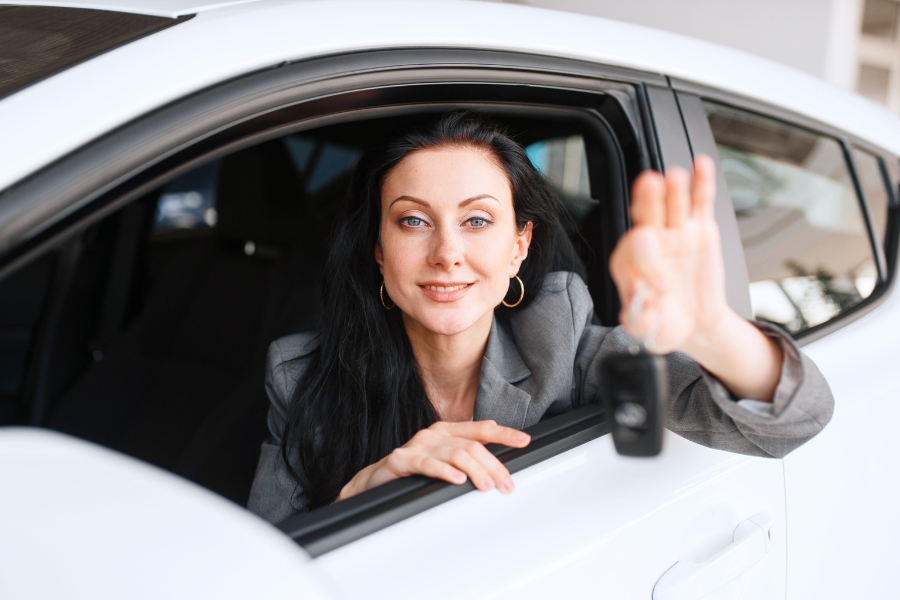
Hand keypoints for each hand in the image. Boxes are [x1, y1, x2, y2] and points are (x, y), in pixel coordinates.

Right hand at [336, 420, 530, 501]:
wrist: (373, 481)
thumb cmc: (411, 471)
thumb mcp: (442, 459)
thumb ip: (465, 451)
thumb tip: (493, 445)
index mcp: (446, 431)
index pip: (480, 429)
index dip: (504, 434)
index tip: (524, 440)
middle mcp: (434, 434)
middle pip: (472, 446)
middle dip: (494, 465)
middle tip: (506, 484)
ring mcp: (418, 446)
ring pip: (454, 454)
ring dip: (475, 470)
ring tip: (487, 486)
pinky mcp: (402, 460)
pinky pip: (427, 464)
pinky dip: (444, 471)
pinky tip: (456, 480)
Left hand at [609, 155, 726, 353]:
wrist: (694, 325)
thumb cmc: (665, 323)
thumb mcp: (648, 328)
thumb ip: (640, 315)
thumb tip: (641, 296)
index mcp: (628, 264)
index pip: (634, 252)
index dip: (647, 265)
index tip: (661, 288)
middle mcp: (650, 242)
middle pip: (646, 215)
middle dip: (646, 200)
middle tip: (649, 185)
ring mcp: (675, 232)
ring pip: (672, 204)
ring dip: (673, 188)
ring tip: (675, 176)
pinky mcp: (700, 229)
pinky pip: (700, 202)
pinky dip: (702, 183)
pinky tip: (701, 165)